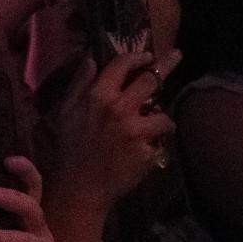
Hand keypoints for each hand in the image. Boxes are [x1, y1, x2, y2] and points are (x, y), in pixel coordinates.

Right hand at [51, 50, 180, 205]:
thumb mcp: (66, 110)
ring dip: (160, 120)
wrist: (80, 186)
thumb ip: (80, 83)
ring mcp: (136, 131)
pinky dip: (155, 146)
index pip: (121, 64)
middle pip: (151, 81)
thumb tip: (92, 58)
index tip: (147, 55)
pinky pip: (159, 143)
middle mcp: (120, 108)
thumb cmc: (69, 146)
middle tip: (176, 57)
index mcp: (98, 95)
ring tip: (155, 128)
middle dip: (165, 66)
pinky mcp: (147, 151)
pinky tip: (142, 153)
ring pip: (163, 115)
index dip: (137, 56)